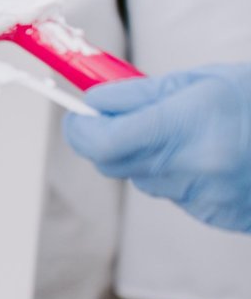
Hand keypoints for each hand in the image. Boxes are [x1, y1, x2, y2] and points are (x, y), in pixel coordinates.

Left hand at [65, 66, 250, 233]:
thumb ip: (140, 94)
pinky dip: (180, 175)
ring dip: (148, 157)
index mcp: (184, 126)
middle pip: (114, 164)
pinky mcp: (221, 217)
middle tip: (121, 117)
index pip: (101, 141)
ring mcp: (207, 198)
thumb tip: (95, 101)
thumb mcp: (200, 81)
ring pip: (145, 179)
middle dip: (108, 140)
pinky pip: (177, 195)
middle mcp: (193, 168)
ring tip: (188, 133)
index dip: (80, 129)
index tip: (79, 116)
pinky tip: (211, 156)